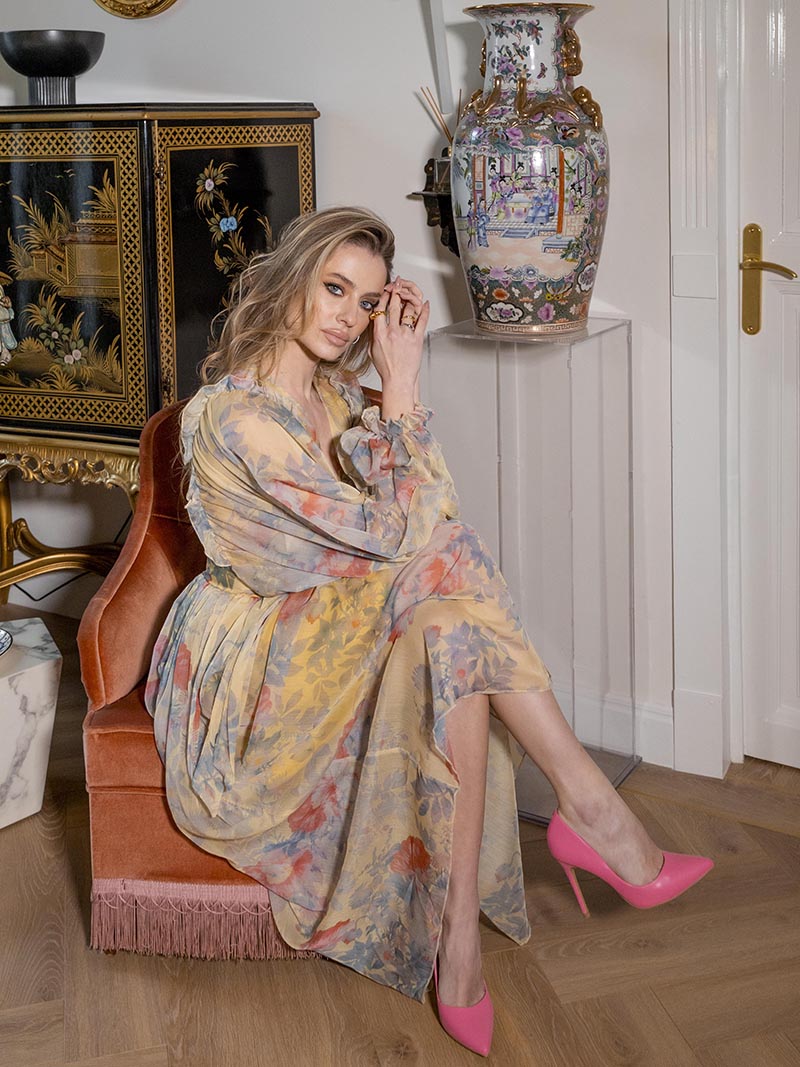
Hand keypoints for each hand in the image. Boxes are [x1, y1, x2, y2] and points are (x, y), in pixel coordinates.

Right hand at [369, 276, 429, 419]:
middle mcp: (393, 333)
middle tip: (398, 284)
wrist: (398, 380)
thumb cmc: (386, 368)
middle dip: (396, 292)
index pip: (381, 309)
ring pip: (408, 310)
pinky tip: (425, 304)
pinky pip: (422, 321)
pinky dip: (425, 310)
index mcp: (380, 334)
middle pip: (394, 306)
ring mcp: (406, 335)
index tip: (386, 291)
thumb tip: (373, 321)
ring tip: (409, 294)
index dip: (384, 297)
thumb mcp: (372, 350)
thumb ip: (373, 334)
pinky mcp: (417, 339)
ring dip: (409, 299)